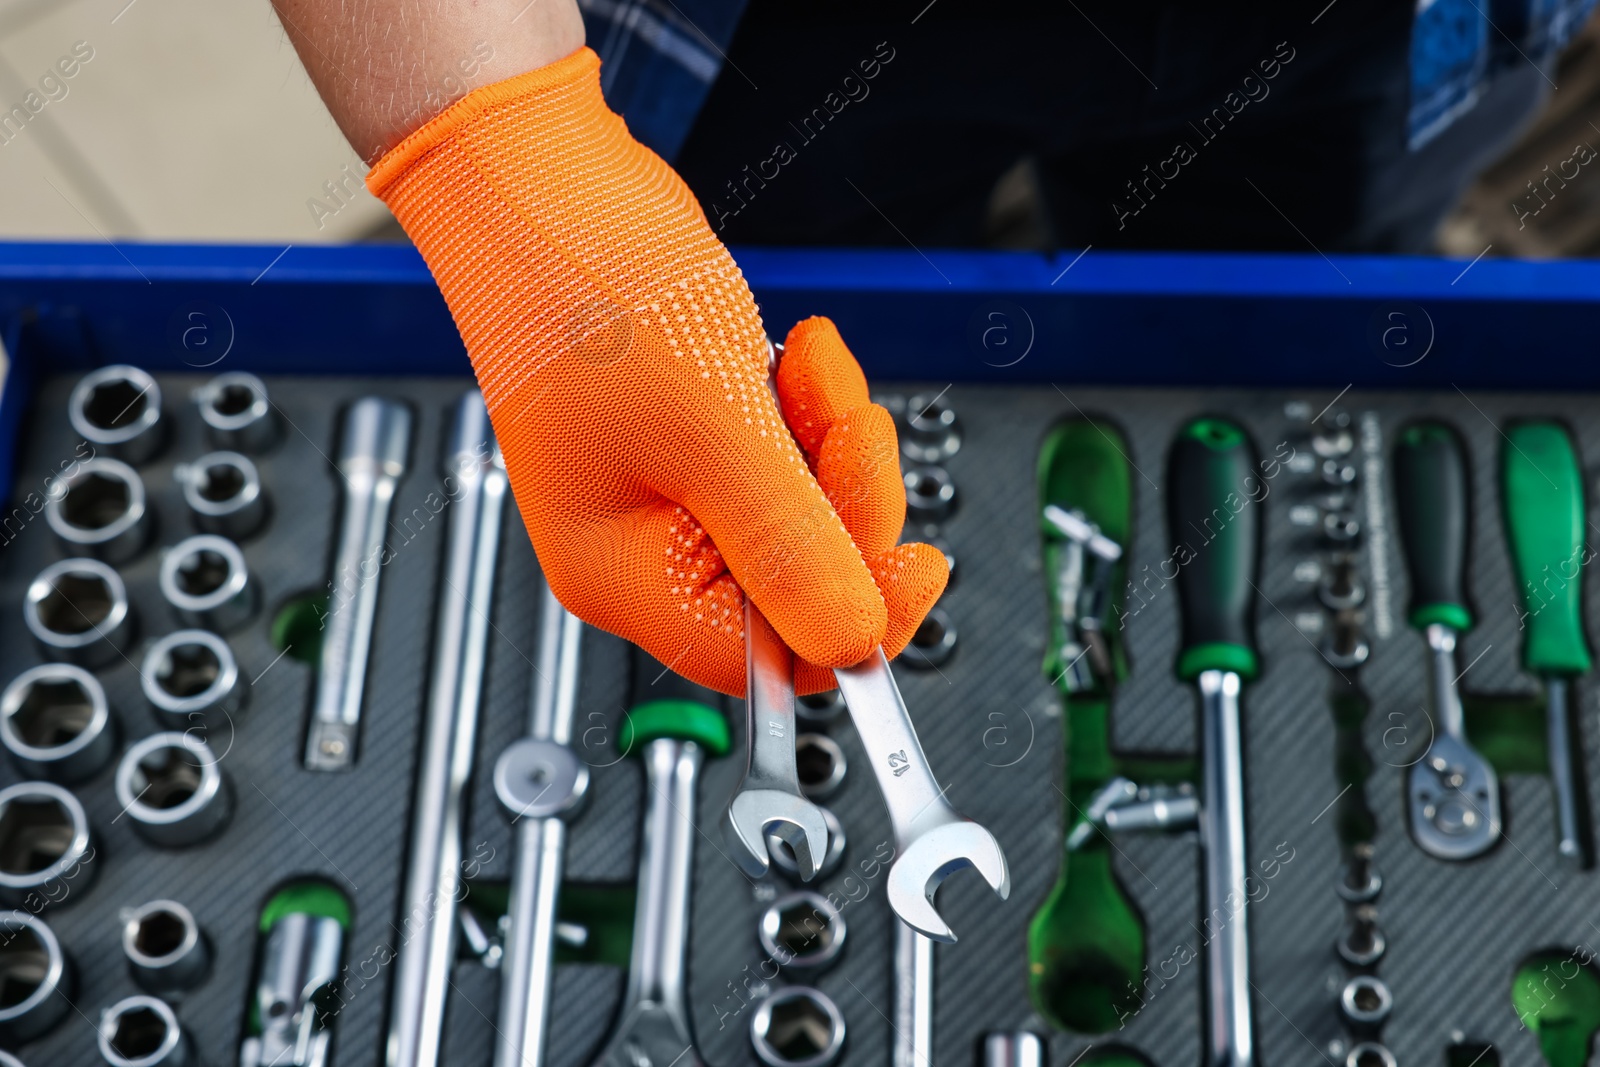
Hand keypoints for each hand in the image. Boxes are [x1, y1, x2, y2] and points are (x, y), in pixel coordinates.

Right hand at [364, 48, 945, 694]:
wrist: (544, 183)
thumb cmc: (583, 293)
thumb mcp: (712, 433)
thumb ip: (789, 547)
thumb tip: (855, 640)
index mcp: (628, 577)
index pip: (770, 658)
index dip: (854, 617)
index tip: (916, 562)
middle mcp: (646, 551)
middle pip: (802, 584)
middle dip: (847, 502)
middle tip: (846, 425)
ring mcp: (672, 496)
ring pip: (807, 516)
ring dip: (831, 442)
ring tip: (807, 368)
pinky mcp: (698, 446)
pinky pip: (790, 461)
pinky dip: (810, 413)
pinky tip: (793, 360)